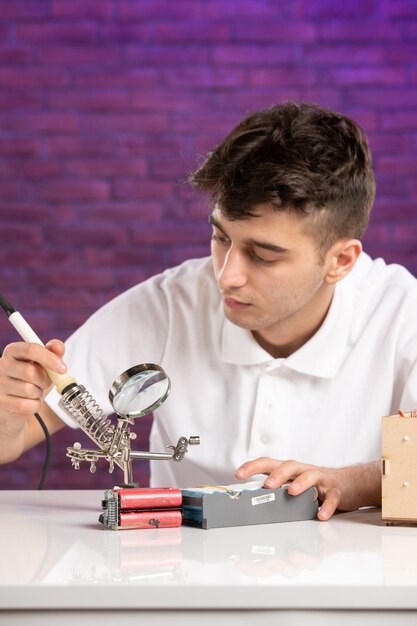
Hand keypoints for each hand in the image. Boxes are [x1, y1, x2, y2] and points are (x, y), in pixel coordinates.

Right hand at [0, 339, 66, 459]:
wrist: (16, 405)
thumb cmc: (31, 380)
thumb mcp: (44, 364)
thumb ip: (53, 352)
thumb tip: (58, 346)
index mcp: (13, 351)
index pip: (31, 349)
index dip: (49, 358)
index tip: (63, 368)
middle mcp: (2, 365)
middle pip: (31, 371)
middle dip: (44, 380)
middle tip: (44, 382)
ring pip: (30, 390)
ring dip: (39, 393)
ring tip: (34, 392)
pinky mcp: (1, 403)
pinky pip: (27, 405)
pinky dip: (34, 406)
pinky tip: (28, 402)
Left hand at [235, 457, 380, 520]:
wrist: (350, 484)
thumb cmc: (316, 487)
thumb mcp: (295, 487)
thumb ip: (277, 494)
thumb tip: (251, 507)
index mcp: (290, 471)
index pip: (268, 463)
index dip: (252, 466)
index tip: (238, 474)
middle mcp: (304, 471)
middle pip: (288, 465)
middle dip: (276, 474)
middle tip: (266, 485)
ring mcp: (321, 480)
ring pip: (310, 476)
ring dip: (300, 483)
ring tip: (291, 492)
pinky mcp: (337, 491)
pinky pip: (333, 498)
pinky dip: (327, 506)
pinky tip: (321, 515)